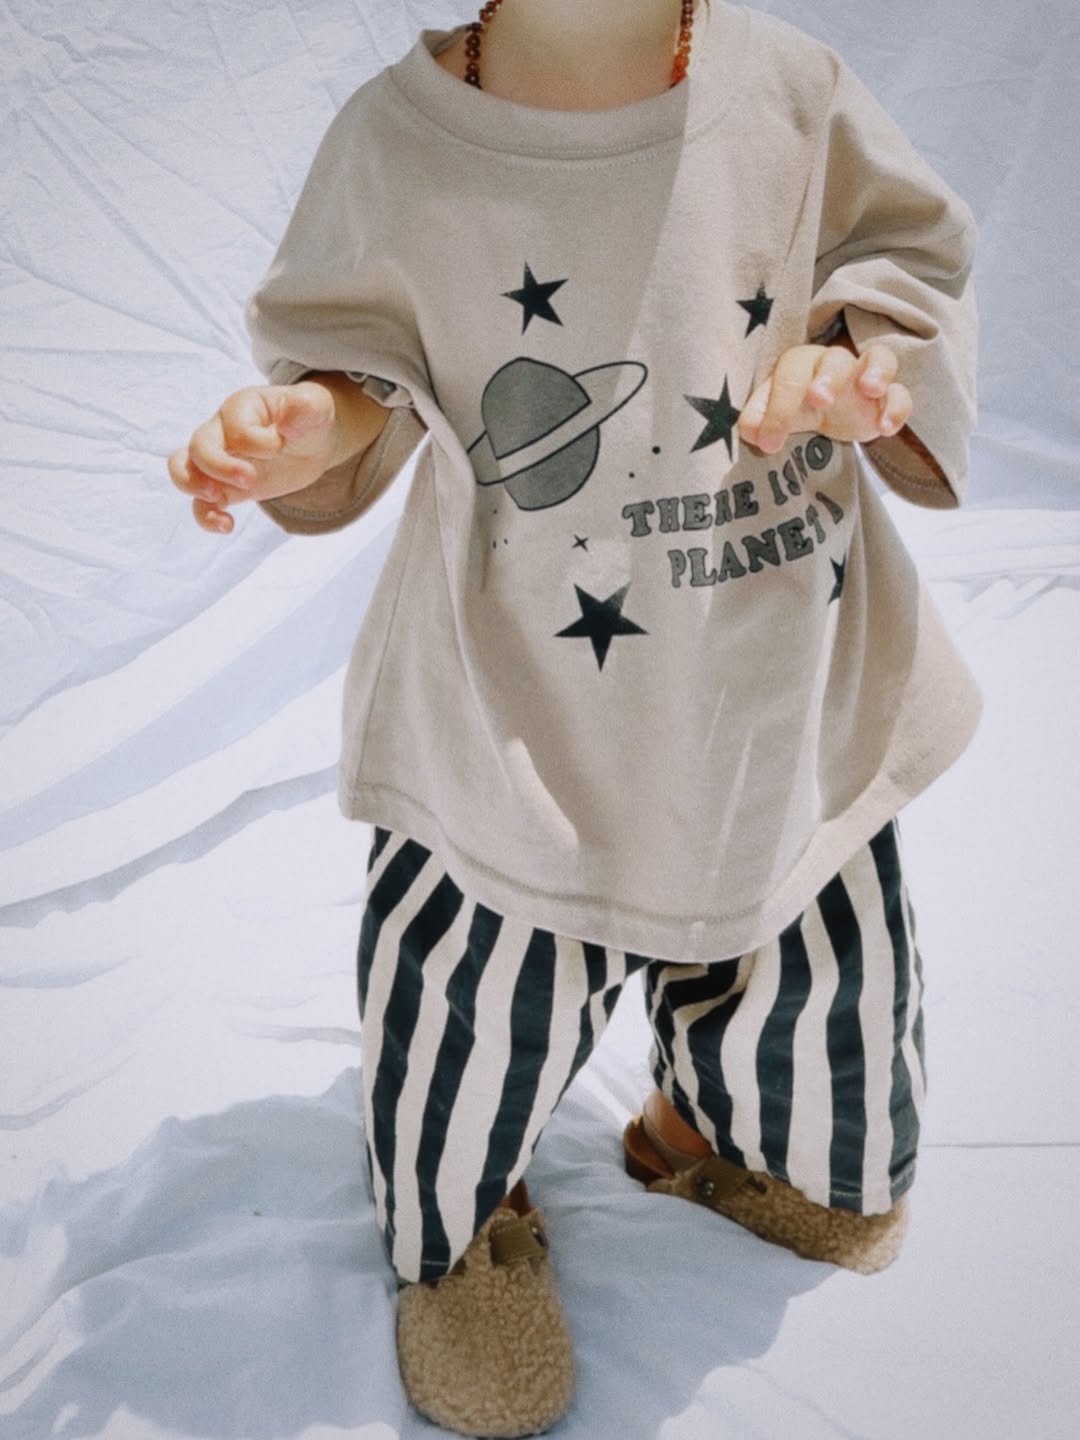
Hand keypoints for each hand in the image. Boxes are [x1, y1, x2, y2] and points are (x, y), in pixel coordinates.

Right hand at [168, 381, 339, 533]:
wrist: (313, 443)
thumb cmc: (309, 420)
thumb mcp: (317, 407)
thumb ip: (305, 406)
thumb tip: (291, 415)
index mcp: (241, 408)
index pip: (236, 427)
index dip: (258, 442)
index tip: (281, 446)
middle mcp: (222, 431)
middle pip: (198, 446)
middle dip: (219, 466)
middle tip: (251, 479)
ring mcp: (219, 460)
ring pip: (183, 470)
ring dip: (193, 486)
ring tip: (219, 499)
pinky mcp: (225, 487)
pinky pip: (200, 503)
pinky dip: (206, 516)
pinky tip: (227, 525)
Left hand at [737, 343, 912, 455]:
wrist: (828, 414)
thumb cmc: (797, 406)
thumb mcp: (774, 414)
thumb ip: (758, 418)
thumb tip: (750, 430)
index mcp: (801, 364)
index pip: (789, 375)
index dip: (778, 408)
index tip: (769, 443)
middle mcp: (834, 364)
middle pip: (835, 358)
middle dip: (828, 376)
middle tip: (819, 400)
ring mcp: (865, 377)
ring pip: (879, 358)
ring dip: (876, 371)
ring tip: (870, 390)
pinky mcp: (888, 397)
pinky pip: (901, 394)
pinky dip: (897, 407)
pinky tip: (885, 428)